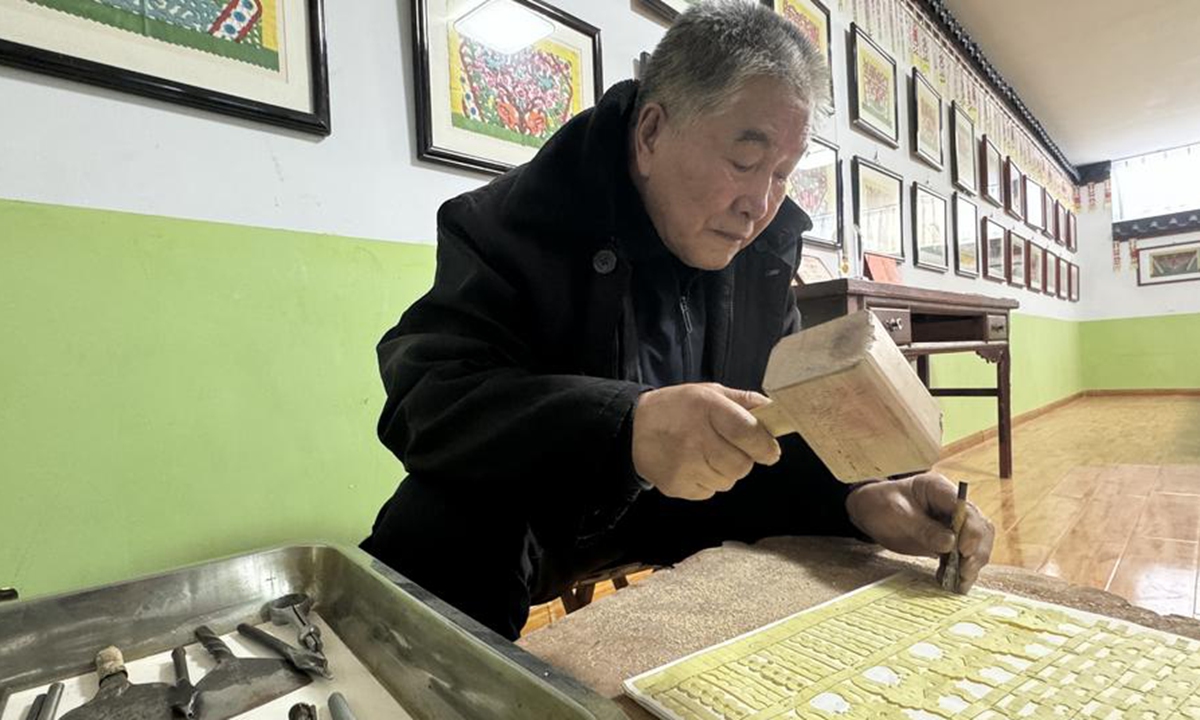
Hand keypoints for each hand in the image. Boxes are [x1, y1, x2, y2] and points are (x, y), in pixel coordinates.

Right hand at [632, 383, 781, 499]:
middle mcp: (695, 437)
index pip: (749, 433)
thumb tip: (776, 412)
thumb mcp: (710, 393)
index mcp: (708, 408)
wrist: (635, 426)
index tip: (770, 451)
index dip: (765, 446)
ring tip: (705, 454)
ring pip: (727, 481)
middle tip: (729, 449)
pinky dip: (707, 481)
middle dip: (743, 460)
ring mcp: (684, 465)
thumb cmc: (678, 408)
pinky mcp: (676, 485)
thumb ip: (745, 401)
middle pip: (741, 465)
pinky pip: (709, 492)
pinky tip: (692, 465)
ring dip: (724, 471)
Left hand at [846, 473, 994, 592]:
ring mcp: (951, 523)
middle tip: (965, 572)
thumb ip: (923, 528)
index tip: (965, 551)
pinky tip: (950, 582)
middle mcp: (951, 505)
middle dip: (976, 551)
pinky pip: (960, 555)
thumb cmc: (879, 505)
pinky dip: (959, 569)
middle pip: (978, 527)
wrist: (867, 511)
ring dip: (971, 564)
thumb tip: (951, 543)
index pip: (966, 508)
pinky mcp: (947, 540)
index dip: (972, 530)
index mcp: (939, 489)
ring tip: (960, 583)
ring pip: (975, 543)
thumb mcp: (896, 514)